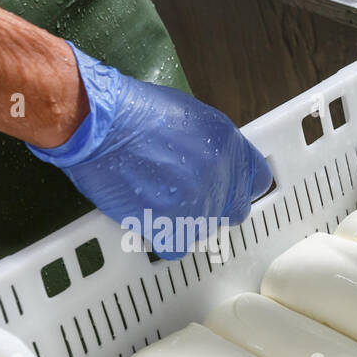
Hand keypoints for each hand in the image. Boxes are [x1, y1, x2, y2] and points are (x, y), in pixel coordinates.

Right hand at [29, 43, 271, 258]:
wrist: (98, 123)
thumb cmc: (134, 110)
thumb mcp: (190, 116)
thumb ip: (212, 145)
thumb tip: (215, 163)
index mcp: (230, 146)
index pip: (258, 179)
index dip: (241, 185)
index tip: (230, 188)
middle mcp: (222, 177)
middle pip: (235, 210)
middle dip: (217, 207)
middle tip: (191, 197)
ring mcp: (198, 204)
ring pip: (204, 229)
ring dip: (186, 220)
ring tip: (159, 201)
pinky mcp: (171, 225)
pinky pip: (176, 246)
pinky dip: (163, 238)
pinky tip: (150, 220)